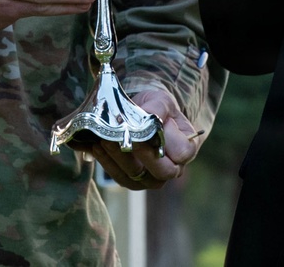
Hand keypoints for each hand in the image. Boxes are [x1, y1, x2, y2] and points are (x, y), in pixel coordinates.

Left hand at [80, 87, 200, 188]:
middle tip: (123, 137)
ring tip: (104, 138)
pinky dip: (107, 163)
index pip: (182, 153)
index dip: (166, 142)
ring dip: (119, 157)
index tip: (147, 128)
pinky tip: (97, 146)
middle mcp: (173, 169)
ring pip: (137, 176)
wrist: (141, 116)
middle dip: (141, 154)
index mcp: (186, 149)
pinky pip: (120, 178)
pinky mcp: (132, 182)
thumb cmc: (156, 109)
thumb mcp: (161, 101)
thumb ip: (157, 108)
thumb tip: (148, 115)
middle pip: (162, 172)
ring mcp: (152, 179)